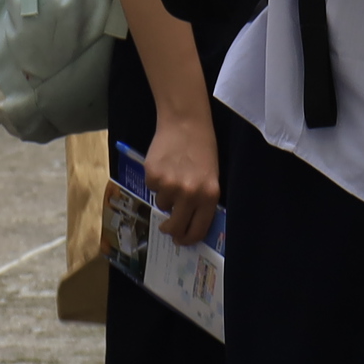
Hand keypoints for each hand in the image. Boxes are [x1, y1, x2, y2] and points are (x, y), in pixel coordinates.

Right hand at [145, 111, 223, 245]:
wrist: (186, 122)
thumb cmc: (202, 148)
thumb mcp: (211, 176)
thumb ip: (202, 200)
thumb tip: (189, 224)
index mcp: (209, 195)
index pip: (197, 230)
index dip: (188, 239)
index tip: (182, 241)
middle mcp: (189, 194)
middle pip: (175, 227)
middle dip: (171, 229)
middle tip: (168, 226)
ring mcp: (169, 186)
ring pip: (162, 205)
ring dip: (165, 196)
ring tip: (173, 175)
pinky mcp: (152, 176)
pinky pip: (152, 189)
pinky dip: (156, 181)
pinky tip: (164, 165)